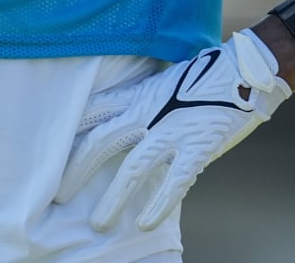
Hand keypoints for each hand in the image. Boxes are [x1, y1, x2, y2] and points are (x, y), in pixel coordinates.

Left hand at [56, 28, 290, 230]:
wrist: (244, 71)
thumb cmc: (203, 78)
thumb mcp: (162, 85)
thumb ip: (142, 106)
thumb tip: (123, 127)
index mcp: (139, 95)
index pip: (93, 111)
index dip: (70, 133)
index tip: (49, 152)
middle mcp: (148, 112)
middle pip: (102, 142)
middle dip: (77, 169)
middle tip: (59, 194)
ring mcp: (172, 130)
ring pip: (133, 167)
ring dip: (113, 197)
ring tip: (98, 222)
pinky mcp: (196, 147)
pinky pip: (172, 181)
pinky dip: (157, 204)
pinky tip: (143, 223)